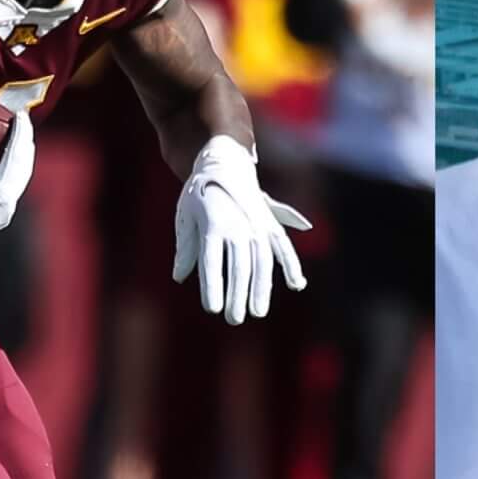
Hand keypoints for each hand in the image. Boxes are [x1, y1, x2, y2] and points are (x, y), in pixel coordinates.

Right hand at [0, 107, 34, 279]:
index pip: (17, 160)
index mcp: (0, 200)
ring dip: (18, 158)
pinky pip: (5, 186)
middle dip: (25, 145)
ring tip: (15, 139)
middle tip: (23, 122)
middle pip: (23, 169)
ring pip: (17, 179)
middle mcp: (5, 208)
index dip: (20, 135)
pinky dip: (6, 169)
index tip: (21, 115)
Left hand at [172, 136, 309, 324]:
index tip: (212, 308)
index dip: (212, 286)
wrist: (222, 158)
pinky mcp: (269, 222)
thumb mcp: (185, 216)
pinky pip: (282, 247)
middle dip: (237, 295)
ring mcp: (256, 224)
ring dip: (262, 288)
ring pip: (262, 262)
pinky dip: (291, 265)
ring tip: (258, 311)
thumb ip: (186, 248)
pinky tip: (296, 285)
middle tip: (233, 319)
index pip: (212, 262)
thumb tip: (181, 277)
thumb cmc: (199, 192)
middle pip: (238, 267)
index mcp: (212, 223)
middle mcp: (237, 225)